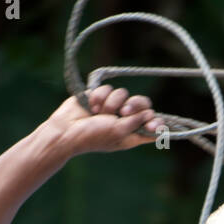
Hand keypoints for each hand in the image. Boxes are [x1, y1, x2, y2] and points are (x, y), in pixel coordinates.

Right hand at [43, 84, 163, 155]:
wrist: (68, 128)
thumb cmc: (93, 135)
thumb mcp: (119, 131)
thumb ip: (136, 122)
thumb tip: (149, 114)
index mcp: (132, 134)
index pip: (151, 126)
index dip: (156, 122)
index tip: (154, 121)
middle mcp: (125, 120)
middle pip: (142, 104)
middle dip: (135, 105)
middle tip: (124, 111)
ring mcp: (113, 107)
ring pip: (124, 93)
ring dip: (111, 103)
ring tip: (99, 113)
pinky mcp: (101, 96)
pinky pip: (108, 88)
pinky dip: (100, 97)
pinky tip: (91, 106)